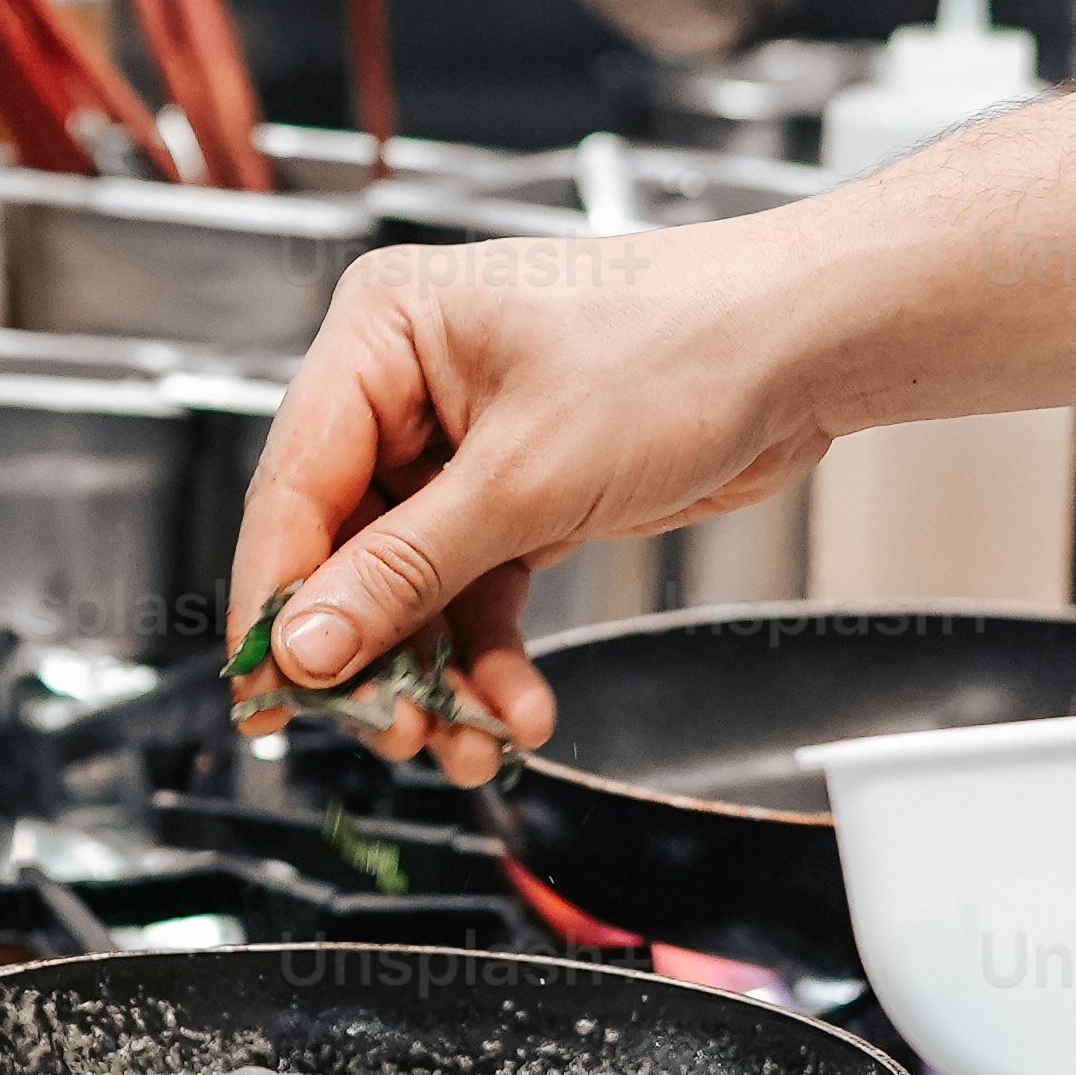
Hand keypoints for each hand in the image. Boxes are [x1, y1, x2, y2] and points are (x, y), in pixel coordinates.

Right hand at [223, 228, 838, 785]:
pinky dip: (490, 656)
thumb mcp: (525, 478)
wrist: (806, 348)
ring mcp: (462, 444)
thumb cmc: (684, 347)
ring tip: (468, 740)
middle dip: (374, 654)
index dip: (277, 602)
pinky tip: (514, 709)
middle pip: (346, 551)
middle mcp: (409, 385)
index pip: (292, 488)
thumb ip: (405, 571)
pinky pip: (474, 590)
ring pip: (412, 588)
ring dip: (438, 674)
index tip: (269, 694)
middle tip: (393, 730)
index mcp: (382, 335)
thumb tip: (308, 642)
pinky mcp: (518, 492)